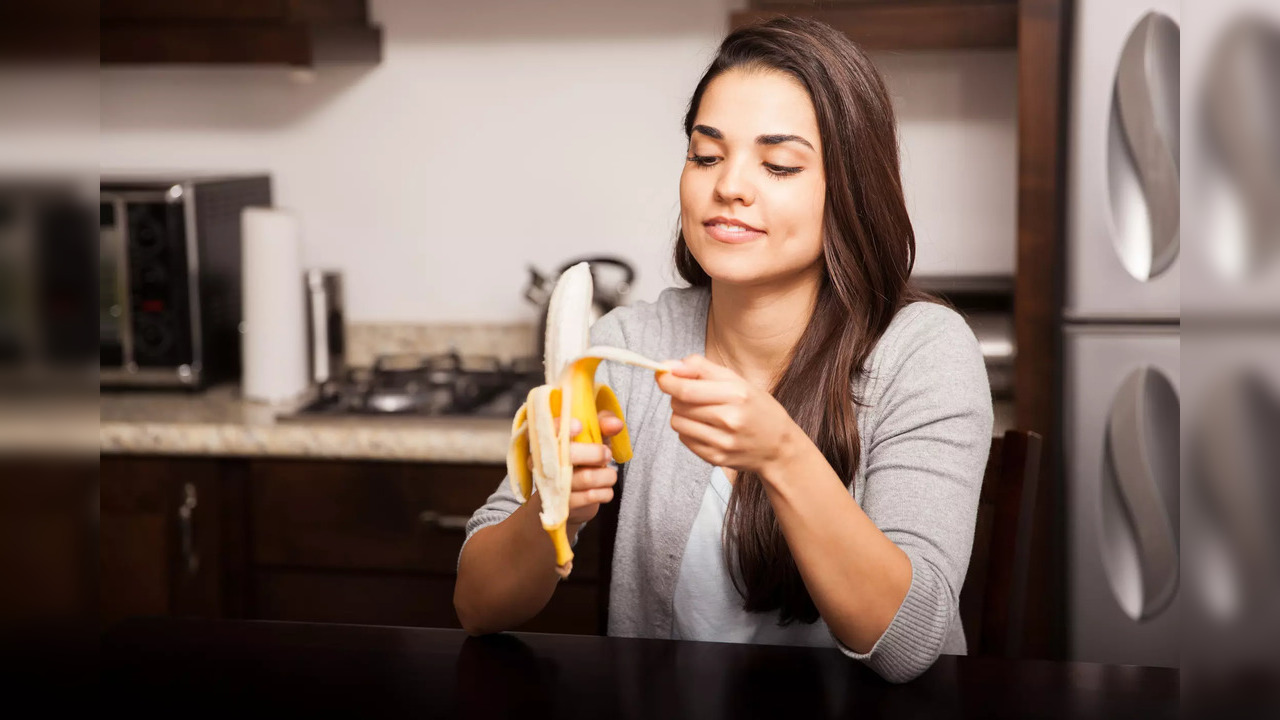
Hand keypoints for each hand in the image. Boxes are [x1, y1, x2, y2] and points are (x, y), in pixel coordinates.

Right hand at [542, 411, 622, 529]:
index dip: (562, 426)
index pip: (548, 429)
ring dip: (606, 475)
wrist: (569, 499)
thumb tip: (616, 424)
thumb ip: (603, 424)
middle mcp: (543, 462)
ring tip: (608, 474)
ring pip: (586, 477)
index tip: (579, 426)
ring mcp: (552, 485)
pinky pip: (592, 496)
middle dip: (596, 453)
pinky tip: (603, 489)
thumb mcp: (592, 436)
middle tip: (607, 454)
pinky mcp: (563, 505)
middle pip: (570, 454)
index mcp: (546, 440)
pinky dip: (605, 492)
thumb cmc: (582, 458)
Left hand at [655, 354, 798, 475]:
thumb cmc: (757, 408)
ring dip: (681, 413)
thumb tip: (668, 365)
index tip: (661, 375)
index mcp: (737, 395)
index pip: (686, 389)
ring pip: (677, 423)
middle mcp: (730, 420)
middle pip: (679, 404)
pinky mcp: (716, 458)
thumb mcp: (737, 381)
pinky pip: (684, 439)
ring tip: (699, 411)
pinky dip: (688, 430)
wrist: (778, 447)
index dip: (667, 381)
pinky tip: (705, 427)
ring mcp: (722, 442)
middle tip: (688, 392)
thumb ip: (701, 368)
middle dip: (675, 395)